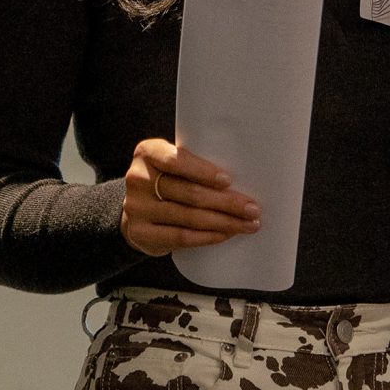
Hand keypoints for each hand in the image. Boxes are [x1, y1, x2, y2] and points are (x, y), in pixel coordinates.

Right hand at [120, 137, 259, 256]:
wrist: (136, 209)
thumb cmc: (166, 181)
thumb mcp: (172, 165)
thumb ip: (195, 165)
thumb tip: (243, 177)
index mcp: (147, 153)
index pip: (175, 160)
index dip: (203, 171)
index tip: (228, 180)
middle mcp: (138, 179)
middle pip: (189, 193)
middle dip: (226, 202)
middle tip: (252, 209)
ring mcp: (137, 208)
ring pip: (189, 217)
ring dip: (224, 222)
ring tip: (247, 224)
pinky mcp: (141, 233)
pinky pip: (181, 236)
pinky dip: (208, 236)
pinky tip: (226, 234)